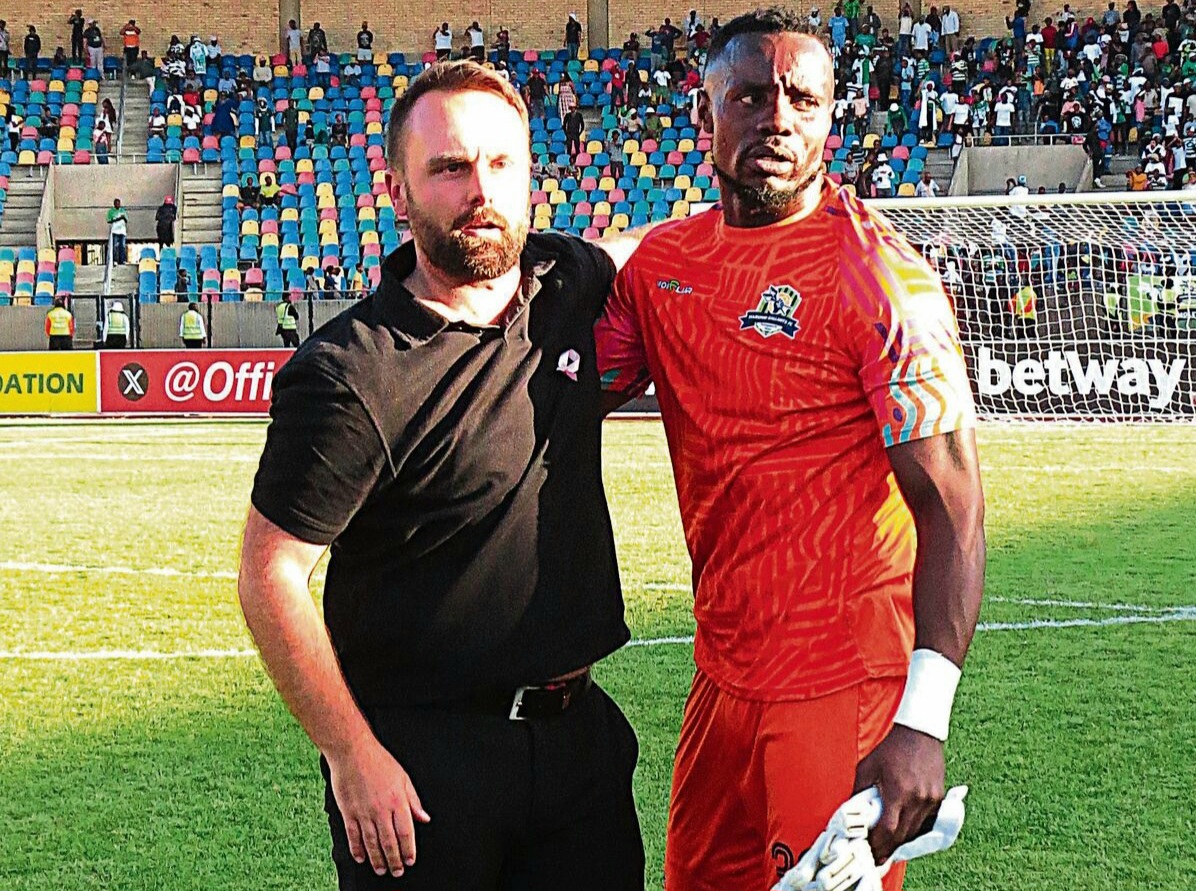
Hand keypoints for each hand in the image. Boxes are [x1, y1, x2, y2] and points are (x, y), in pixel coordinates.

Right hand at [326, 737, 430, 877]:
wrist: (353, 751)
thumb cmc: (378, 761)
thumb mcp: (403, 778)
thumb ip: (413, 801)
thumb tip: (424, 818)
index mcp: (397, 801)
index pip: (406, 833)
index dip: (409, 850)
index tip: (410, 860)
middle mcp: (381, 810)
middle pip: (389, 842)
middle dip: (394, 860)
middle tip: (397, 871)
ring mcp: (363, 812)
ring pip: (371, 843)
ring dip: (377, 859)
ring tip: (381, 870)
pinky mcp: (348, 812)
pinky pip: (353, 836)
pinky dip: (357, 849)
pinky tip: (361, 858)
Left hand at [852, 724, 945, 864]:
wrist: (919, 734)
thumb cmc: (890, 749)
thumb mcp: (868, 767)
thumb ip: (860, 791)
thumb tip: (852, 812)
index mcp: (898, 791)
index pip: (888, 829)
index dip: (878, 844)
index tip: (869, 851)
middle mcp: (917, 799)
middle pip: (902, 835)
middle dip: (888, 848)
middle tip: (876, 857)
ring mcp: (930, 800)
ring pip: (915, 831)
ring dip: (901, 842)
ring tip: (887, 849)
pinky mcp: (938, 798)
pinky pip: (926, 822)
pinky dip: (914, 830)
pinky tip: (903, 834)